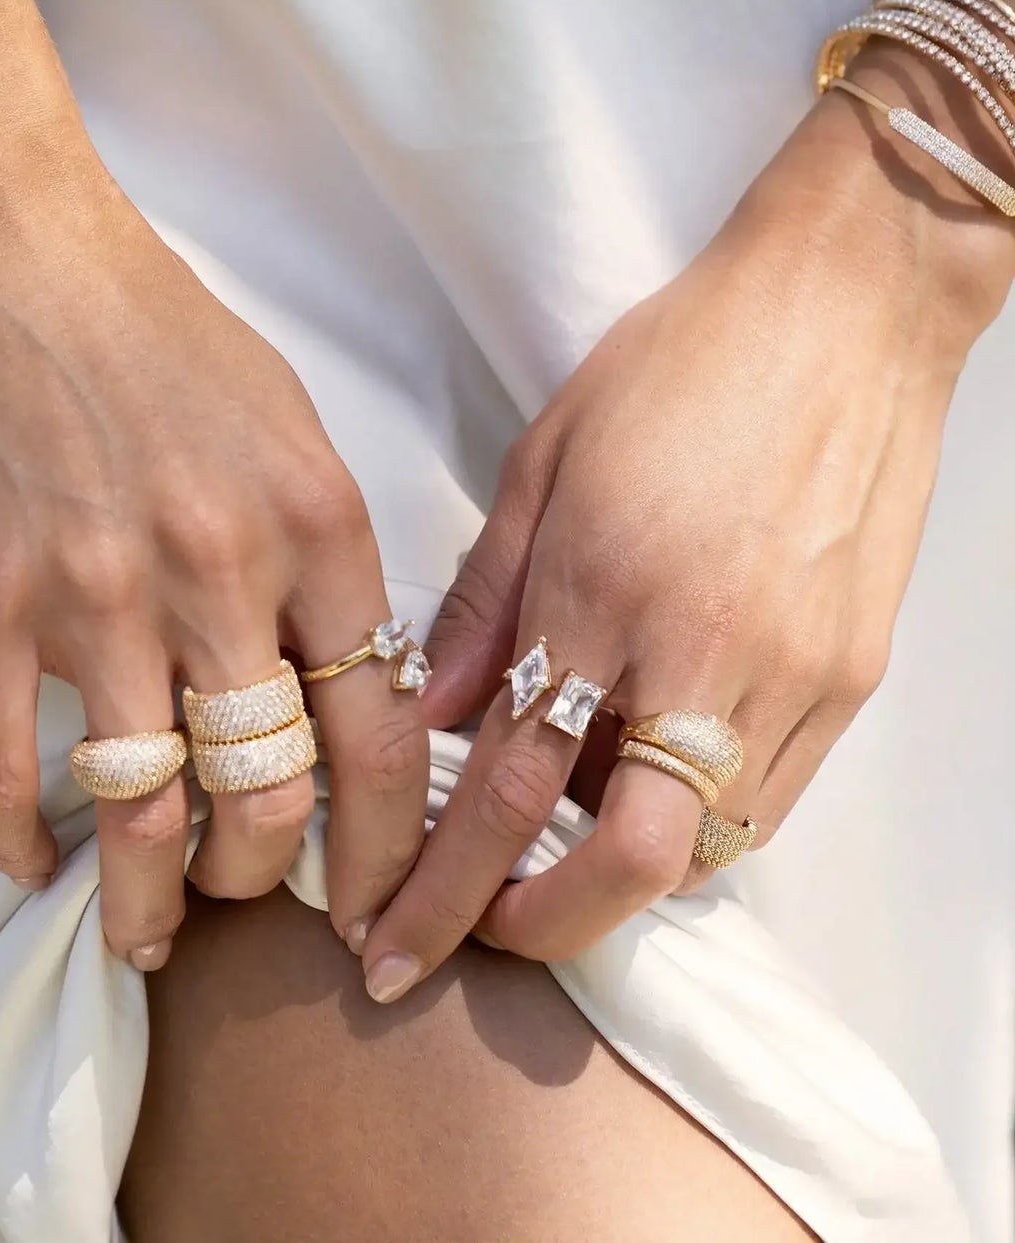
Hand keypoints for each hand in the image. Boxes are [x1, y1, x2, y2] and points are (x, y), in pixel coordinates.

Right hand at [0, 34, 426, 971]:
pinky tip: (33, 866)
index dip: (390, 850)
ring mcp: (97, 593)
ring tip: (143, 932)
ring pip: (145, 812)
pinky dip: (20, 845)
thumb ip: (317, 549)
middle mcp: (221, 570)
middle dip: (266, 881)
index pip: (386, 735)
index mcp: (317, 522)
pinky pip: (7, 771)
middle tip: (241, 900)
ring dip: (148, 901)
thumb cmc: (148, 319)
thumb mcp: (282, 417)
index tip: (375, 907)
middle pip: (274, 797)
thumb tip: (335, 676)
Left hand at [359, 96, 1010, 1000]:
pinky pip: (767, 799)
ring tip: (550, 848)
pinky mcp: (853, 675)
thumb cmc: (681, 362)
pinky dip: (694, 821)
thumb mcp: (548, 455)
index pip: (511, 782)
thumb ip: (486, 595)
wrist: (842, 310)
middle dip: (535, 926)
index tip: (394, 937)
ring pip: (704, 846)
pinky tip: (644, 783)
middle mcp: (704, 650)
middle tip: (473, 932)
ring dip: (615, 877)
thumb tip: (430, 710)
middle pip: (626, 861)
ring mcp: (795, 672)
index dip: (442, 881)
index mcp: (603, 586)